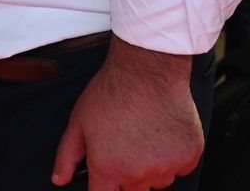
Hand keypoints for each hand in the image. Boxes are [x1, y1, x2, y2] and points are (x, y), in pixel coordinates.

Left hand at [52, 40, 201, 189]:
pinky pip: (181, 168)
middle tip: (126, 146)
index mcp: (109, 170)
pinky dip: (174, 156)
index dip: (104, 187)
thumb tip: (59, 178)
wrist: (148, 69)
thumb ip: (67, 155)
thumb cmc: (113, 91)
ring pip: (159, 182)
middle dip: (127, 177)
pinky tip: (163, 132)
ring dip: (152, 168)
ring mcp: (167, 167)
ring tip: (144, 135)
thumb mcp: (79, 121)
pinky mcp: (189, 157)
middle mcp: (139, 175)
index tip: (107, 178)